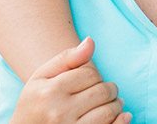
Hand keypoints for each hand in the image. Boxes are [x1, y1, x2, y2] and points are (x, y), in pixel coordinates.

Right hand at [10, 37, 131, 123]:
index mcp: (50, 91)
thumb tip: (90, 41)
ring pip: (108, 111)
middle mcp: (59, 112)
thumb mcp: (41, 77)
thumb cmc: (34, 104)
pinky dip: (121, 122)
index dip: (94, 75)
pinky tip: (123, 116)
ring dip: (115, 105)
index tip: (90, 81)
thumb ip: (67, 58)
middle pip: (102, 91)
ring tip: (112, 103)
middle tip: (107, 91)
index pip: (91, 73)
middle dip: (109, 89)